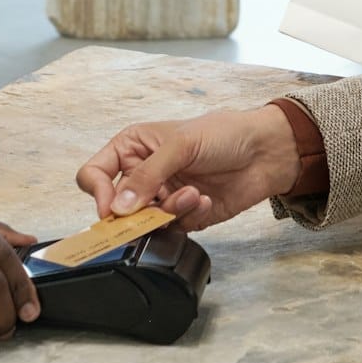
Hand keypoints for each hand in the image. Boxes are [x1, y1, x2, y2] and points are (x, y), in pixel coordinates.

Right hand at [75, 106, 301, 232]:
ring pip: (146, 222)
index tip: (113, 209)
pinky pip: (173, 229)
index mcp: (133, 147)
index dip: (99, 194)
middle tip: (159, 209)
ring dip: (170, 212)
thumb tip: (118, 207)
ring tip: (194, 195)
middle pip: (118, 207)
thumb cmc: (224, 134)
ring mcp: (163, 196)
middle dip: (140, 211)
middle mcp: (144, 174)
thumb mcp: (181, 145)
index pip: (95, 174)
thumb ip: (147, 175)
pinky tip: (206, 200)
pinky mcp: (184, 215)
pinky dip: (189, 217)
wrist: (265, 151)